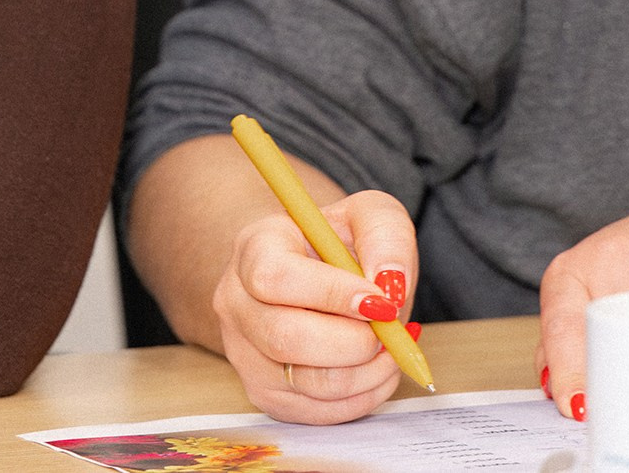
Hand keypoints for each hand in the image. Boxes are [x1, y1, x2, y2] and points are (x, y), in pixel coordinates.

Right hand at [213, 188, 420, 424]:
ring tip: (392, 348)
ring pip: (306, 382)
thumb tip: (391, 287)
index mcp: (254, 248)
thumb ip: (384, 236)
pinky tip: (378, 368)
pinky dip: (362, 397)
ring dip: (366, 372)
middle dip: (354, 342)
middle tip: (390, 330)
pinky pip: (316, 412)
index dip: (331, 294)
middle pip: (285, 338)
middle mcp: (236, 302)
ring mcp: (245, 354)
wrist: (313, 276)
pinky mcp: (265, 394)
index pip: (276, 278)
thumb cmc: (338, 244)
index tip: (380, 302)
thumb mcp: (368, 216)